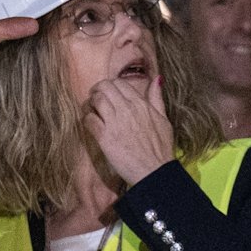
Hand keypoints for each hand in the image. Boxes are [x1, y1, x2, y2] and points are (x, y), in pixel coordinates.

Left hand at [81, 72, 175, 188]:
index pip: (119, 83)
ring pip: (95, 100)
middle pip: (104, 87)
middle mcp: (127, 110)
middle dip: (96, 90)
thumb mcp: (163, 120)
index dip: (110, 86)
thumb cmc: (160, 149)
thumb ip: (157, 98)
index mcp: (141, 104)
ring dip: (89, 103)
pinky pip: (89, 119)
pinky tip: (90, 123)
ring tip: (90, 109)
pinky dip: (86, 118)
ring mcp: (115, 123)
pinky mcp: (105, 137)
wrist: (155, 172)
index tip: (107, 93)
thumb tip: (157, 79)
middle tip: (94, 98)